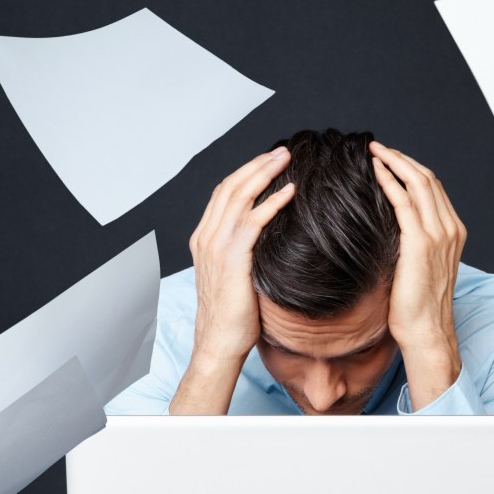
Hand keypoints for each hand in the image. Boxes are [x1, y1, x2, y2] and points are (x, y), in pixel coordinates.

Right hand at [172, 147, 294, 413]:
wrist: (219, 342)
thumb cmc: (232, 317)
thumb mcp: (235, 277)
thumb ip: (244, 254)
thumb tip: (269, 244)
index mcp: (204, 239)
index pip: (223, 194)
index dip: (245, 174)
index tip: (268, 163)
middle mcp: (206, 237)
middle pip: (231, 186)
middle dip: (257, 165)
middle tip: (281, 151)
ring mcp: (216, 245)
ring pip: (240, 195)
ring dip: (264, 173)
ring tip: (285, 160)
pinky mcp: (233, 257)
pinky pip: (254, 220)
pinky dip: (272, 202)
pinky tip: (289, 192)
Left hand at [369, 141, 466, 408]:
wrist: (425, 330)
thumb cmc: (417, 307)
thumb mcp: (419, 268)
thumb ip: (413, 244)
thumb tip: (389, 229)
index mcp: (453, 233)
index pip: (434, 189)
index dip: (411, 169)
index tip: (390, 159)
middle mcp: (450, 229)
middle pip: (428, 178)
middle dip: (402, 158)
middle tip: (378, 148)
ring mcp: (438, 234)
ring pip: (418, 182)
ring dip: (394, 162)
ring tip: (374, 152)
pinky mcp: (420, 242)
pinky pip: (403, 200)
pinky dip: (390, 180)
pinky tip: (374, 171)